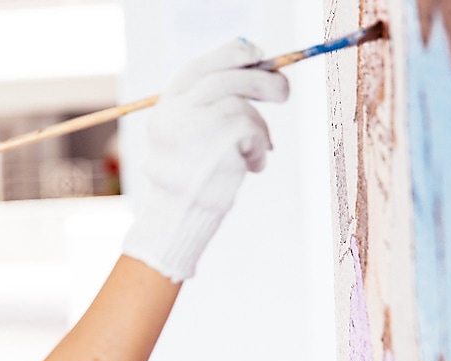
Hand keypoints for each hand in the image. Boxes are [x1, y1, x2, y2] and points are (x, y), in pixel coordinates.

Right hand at [122, 39, 289, 281]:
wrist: (178, 216)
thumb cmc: (190, 175)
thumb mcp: (187, 132)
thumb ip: (211, 100)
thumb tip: (254, 56)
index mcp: (166, 107)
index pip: (198, 67)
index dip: (231, 54)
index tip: (256, 53)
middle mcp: (177, 112)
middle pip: (227, 78)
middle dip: (262, 80)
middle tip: (283, 92)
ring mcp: (196, 126)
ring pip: (244, 106)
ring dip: (259, 128)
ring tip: (256, 151)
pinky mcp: (220, 142)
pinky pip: (254, 131)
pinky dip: (260, 149)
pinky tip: (251, 166)